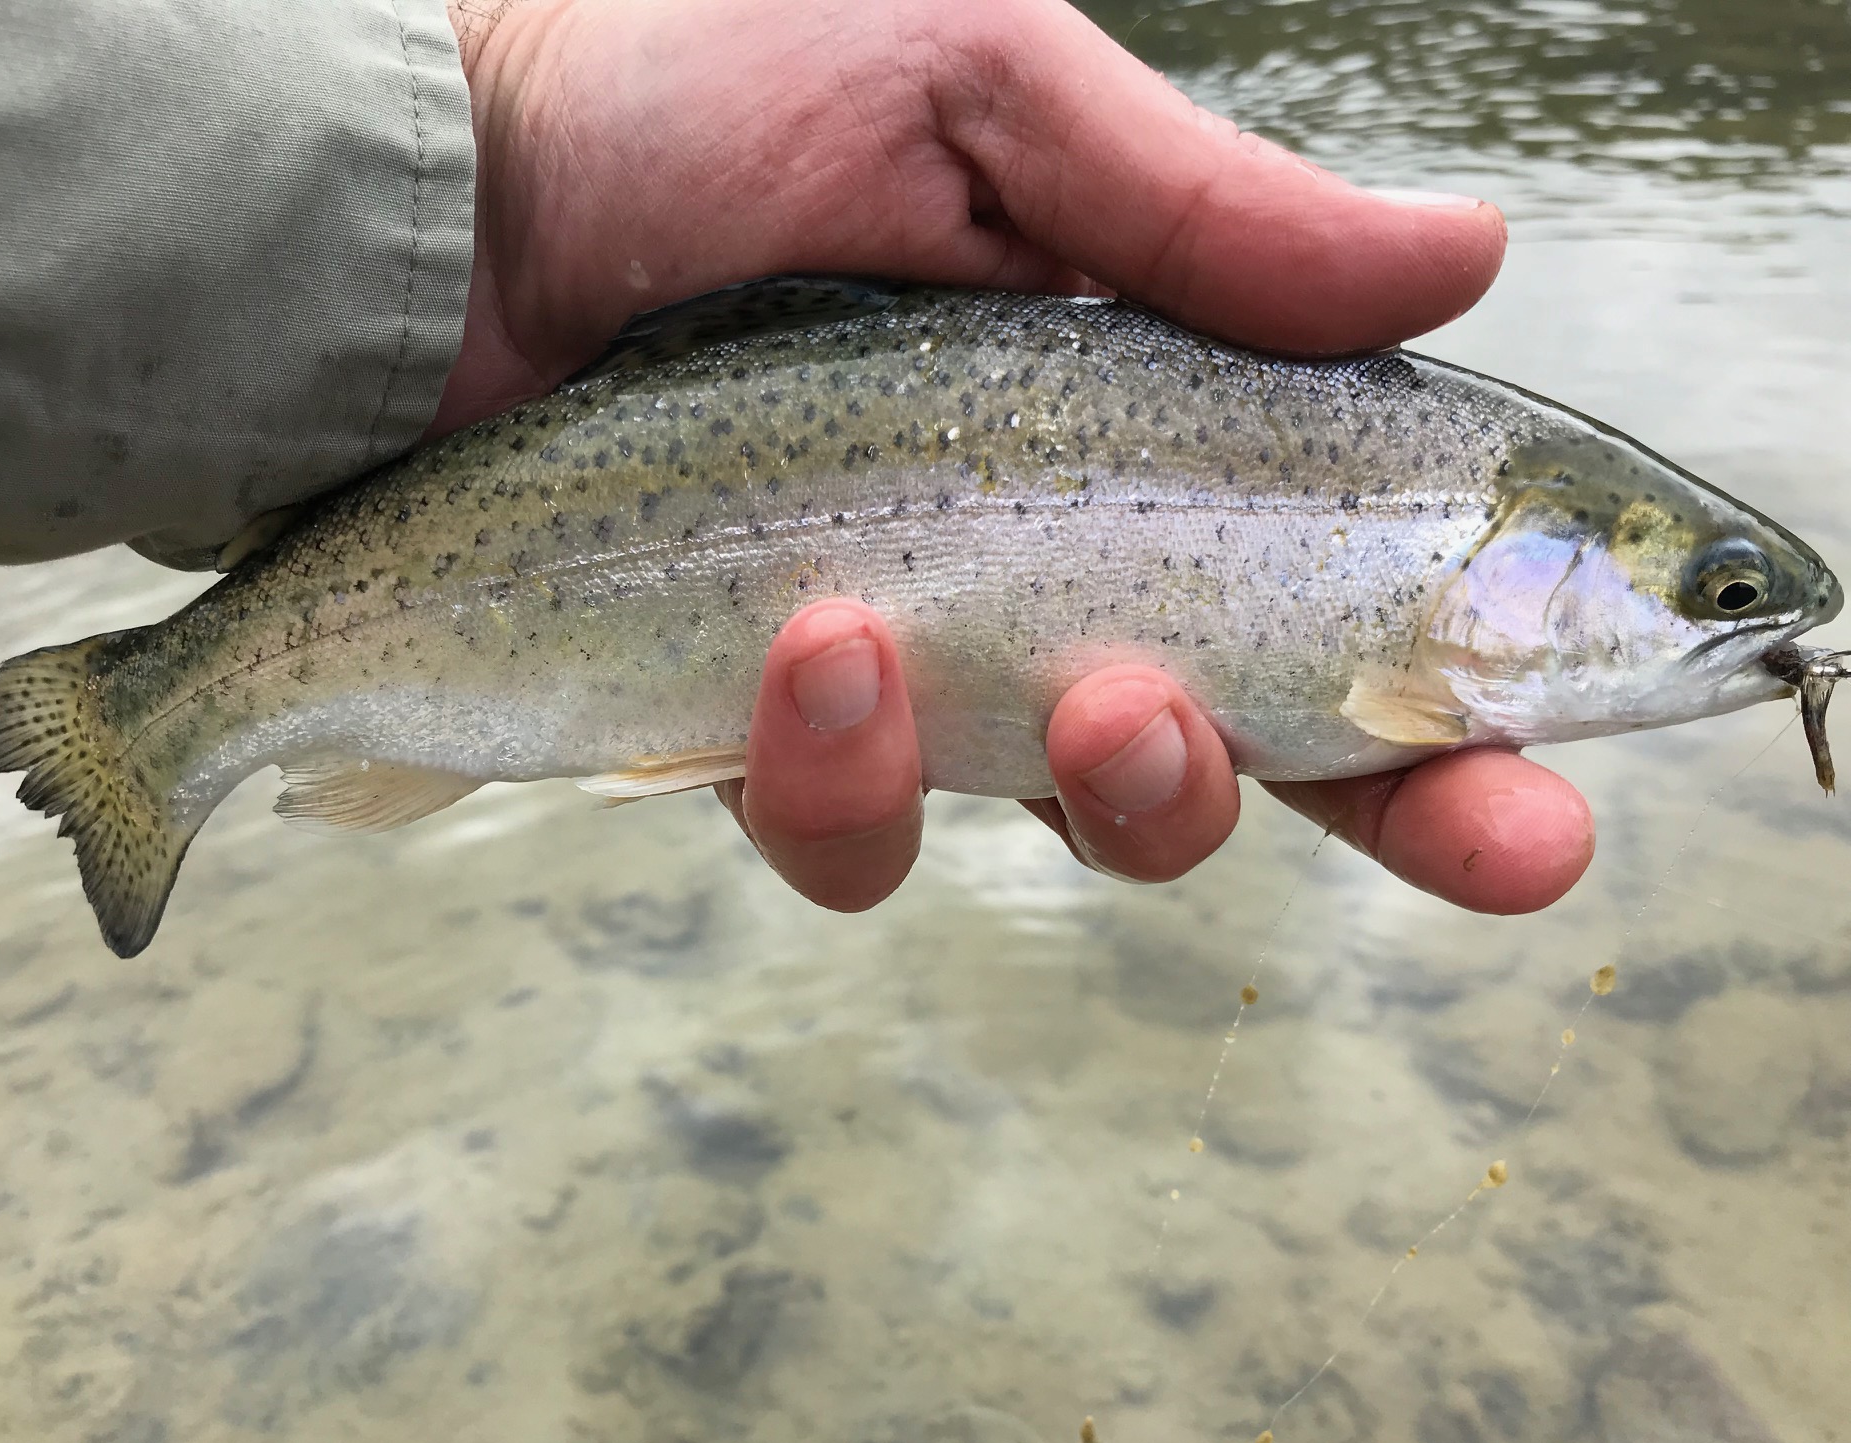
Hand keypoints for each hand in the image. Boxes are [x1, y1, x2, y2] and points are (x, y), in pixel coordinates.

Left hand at [438, 0, 1594, 913]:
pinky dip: (828, 775)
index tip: (1539, 799)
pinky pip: (837, 830)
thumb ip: (1207, 214)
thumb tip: (1465, 258)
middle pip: (1251, 751)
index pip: (1339, 593)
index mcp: (1138, 419)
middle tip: (1329, 778)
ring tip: (949, 654)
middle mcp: (1047, 561)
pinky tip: (792, 647)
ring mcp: (908, 663)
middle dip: (1335, 817)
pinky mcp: (757, 725)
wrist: (429, 190)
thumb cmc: (686, 88)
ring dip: (1075, 789)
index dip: (1452, 715)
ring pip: (1054, 824)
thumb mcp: (975, 87)